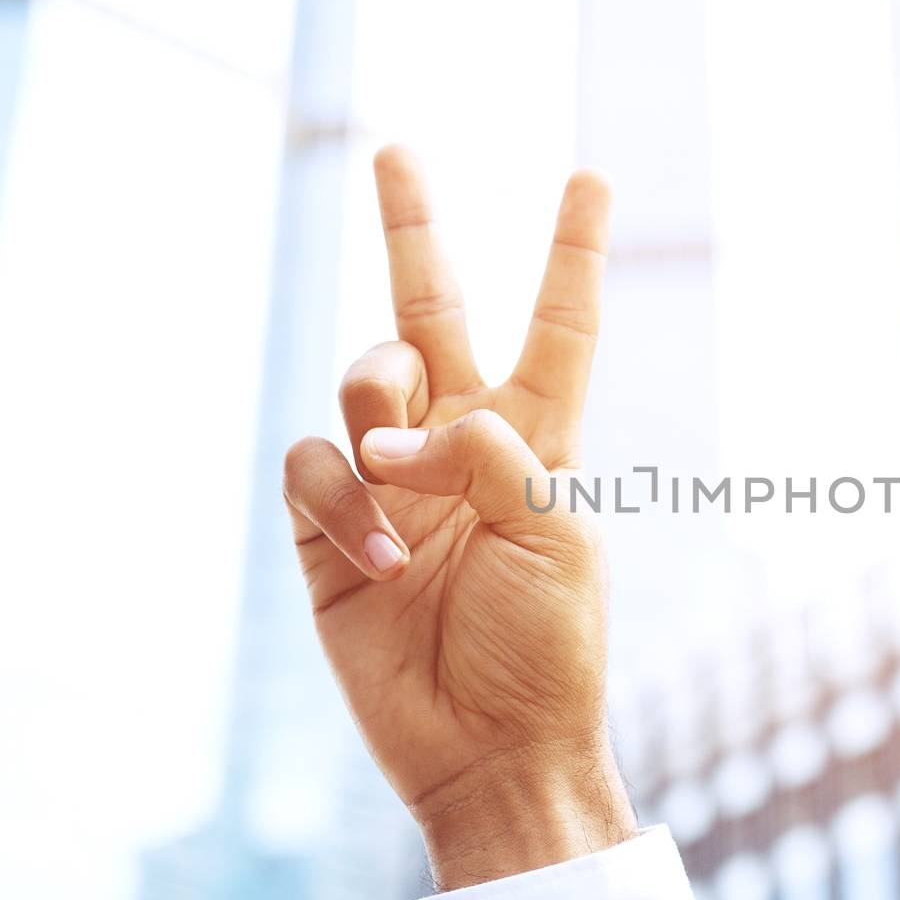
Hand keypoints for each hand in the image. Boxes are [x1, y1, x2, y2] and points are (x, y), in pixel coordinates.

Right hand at [281, 146, 635, 889]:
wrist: (489, 748)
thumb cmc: (547, 646)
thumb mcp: (551, 532)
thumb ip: (485, 452)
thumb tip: (389, 431)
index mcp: (537, 439)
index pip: (559, 326)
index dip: (572, 253)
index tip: (588, 178)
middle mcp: (461, 444)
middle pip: (430, 311)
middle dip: (413, 230)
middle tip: (397, 151)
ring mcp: (390, 482)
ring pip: (360, 380)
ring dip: (376, 409)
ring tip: (398, 475)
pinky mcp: (331, 530)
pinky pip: (311, 466)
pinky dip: (339, 497)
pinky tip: (374, 555)